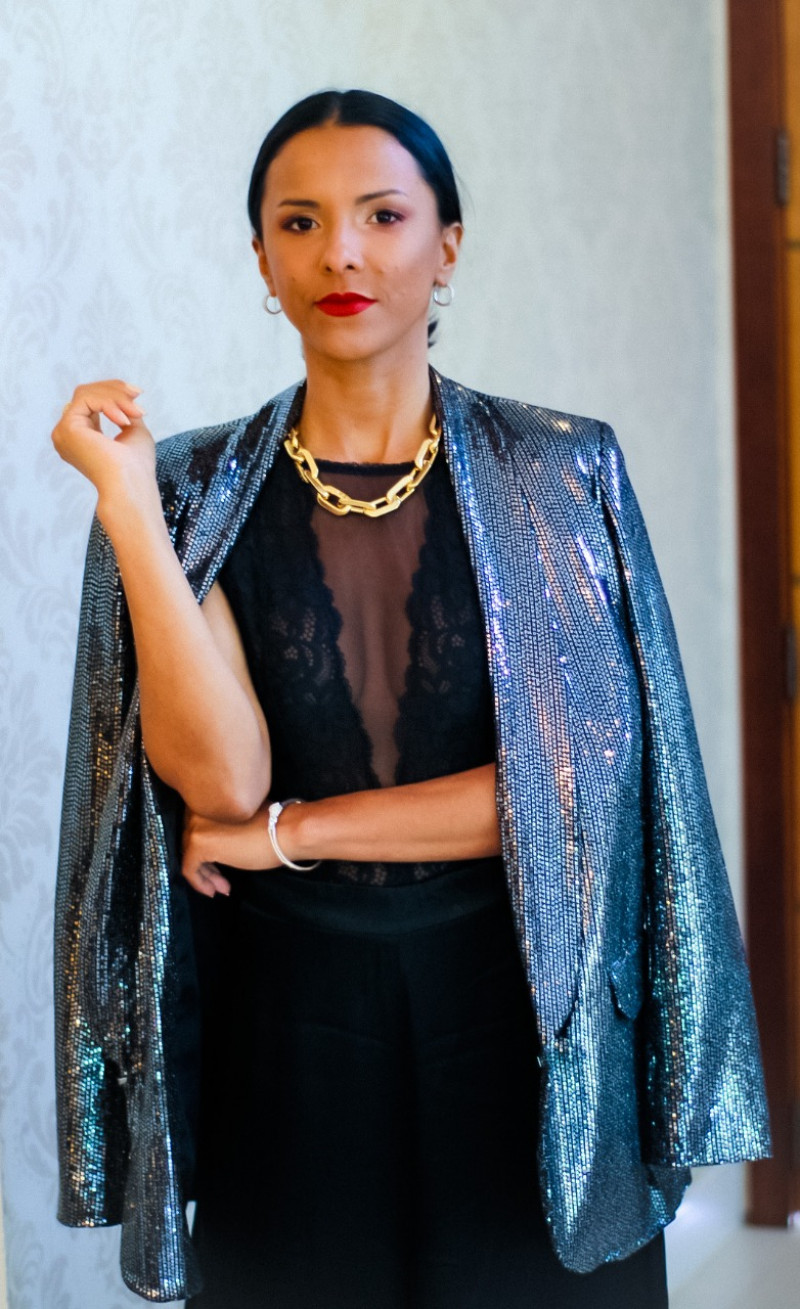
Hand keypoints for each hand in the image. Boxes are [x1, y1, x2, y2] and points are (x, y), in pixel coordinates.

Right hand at [51, 380, 156, 518]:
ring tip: (136, 412)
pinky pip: (86, 399)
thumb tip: (126, 394)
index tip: (138, 393)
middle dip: (115, 389)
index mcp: (80, 436)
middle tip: (138, 394)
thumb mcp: (133, 430)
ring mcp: (63, 431)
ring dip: (116, 397)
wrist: (131, 486)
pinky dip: (108, 403)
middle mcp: (66, 434)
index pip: (90, 401)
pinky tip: (123, 420)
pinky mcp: (67, 428)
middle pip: (86, 393)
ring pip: (85, 393)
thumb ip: (124, 411)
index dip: (114, 392)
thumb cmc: (136, 467)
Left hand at [181, 803, 281, 897]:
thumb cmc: (274, 825)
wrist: (286, 830)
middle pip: (191, 841)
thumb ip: (226, 824)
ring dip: (206, 875)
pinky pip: (189, 869)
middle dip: (207, 864)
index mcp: (211, 799)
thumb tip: (217, 846)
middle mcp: (198, 809)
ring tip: (222, 888)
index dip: (208, 848)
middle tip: (222, 881)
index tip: (222, 864)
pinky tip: (214, 891)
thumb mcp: (243, 820)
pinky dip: (200, 882)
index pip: (198, 826)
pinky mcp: (198, 843)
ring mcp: (196, 826)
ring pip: (189, 855)